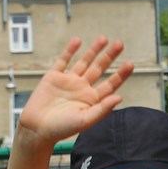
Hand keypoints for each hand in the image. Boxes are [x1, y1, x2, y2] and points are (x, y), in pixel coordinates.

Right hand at [16, 36, 134, 144]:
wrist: (37, 129)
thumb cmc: (61, 129)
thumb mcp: (85, 120)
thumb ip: (102, 109)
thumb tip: (119, 97)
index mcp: (92, 100)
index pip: (110, 84)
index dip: (120, 74)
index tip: (130, 64)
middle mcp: (82, 88)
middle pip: (99, 68)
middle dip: (109, 56)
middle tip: (120, 44)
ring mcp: (68, 81)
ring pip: (84, 62)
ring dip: (93, 50)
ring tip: (104, 38)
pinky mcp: (53, 77)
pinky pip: (63, 61)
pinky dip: (70, 51)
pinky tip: (78, 41)